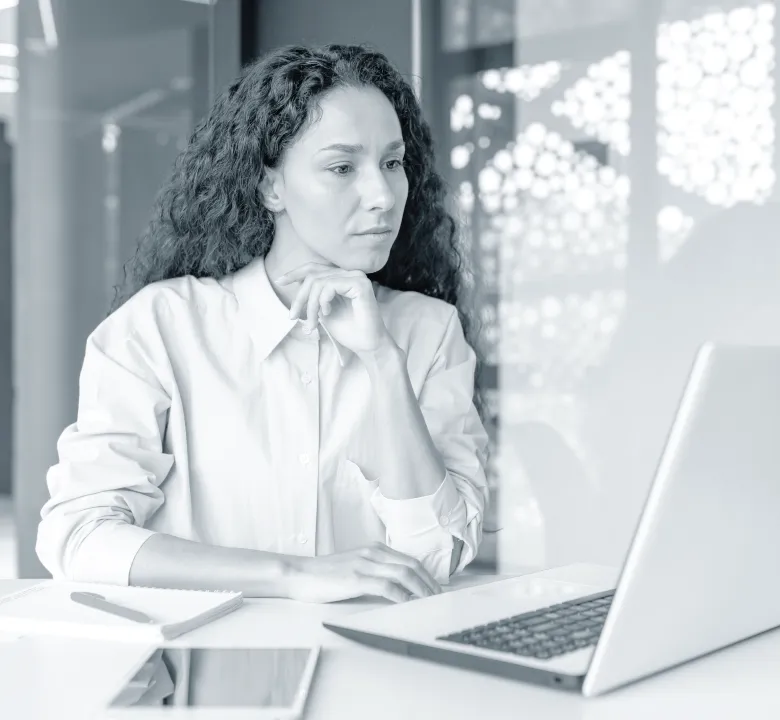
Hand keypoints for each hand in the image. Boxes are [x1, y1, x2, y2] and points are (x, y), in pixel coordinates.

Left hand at [276, 263, 392, 354]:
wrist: (367, 345)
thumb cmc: (348, 331)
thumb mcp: (323, 311)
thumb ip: (313, 297)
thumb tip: (295, 285)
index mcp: (342, 277)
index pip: (315, 268)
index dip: (295, 273)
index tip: (280, 281)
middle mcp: (350, 273)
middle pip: (313, 275)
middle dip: (300, 297)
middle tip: (294, 316)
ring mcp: (356, 277)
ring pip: (319, 281)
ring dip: (310, 304)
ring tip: (312, 323)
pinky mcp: (360, 283)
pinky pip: (330, 285)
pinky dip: (323, 301)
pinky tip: (326, 313)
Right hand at [285, 542, 442, 603]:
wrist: (300, 574)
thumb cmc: (325, 574)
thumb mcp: (354, 566)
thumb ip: (373, 570)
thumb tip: (395, 586)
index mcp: (373, 549)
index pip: (408, 560)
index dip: (426, 574)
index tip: (435, 587)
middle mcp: (372, 553)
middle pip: (411, 565)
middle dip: (429, 582)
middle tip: (439, 596)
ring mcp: (365, 564)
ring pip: (404, 573)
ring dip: (421, 588)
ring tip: (429, 601)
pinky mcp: (357, 578)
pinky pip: (387, 586)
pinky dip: (403, 595)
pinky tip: (408, 604)